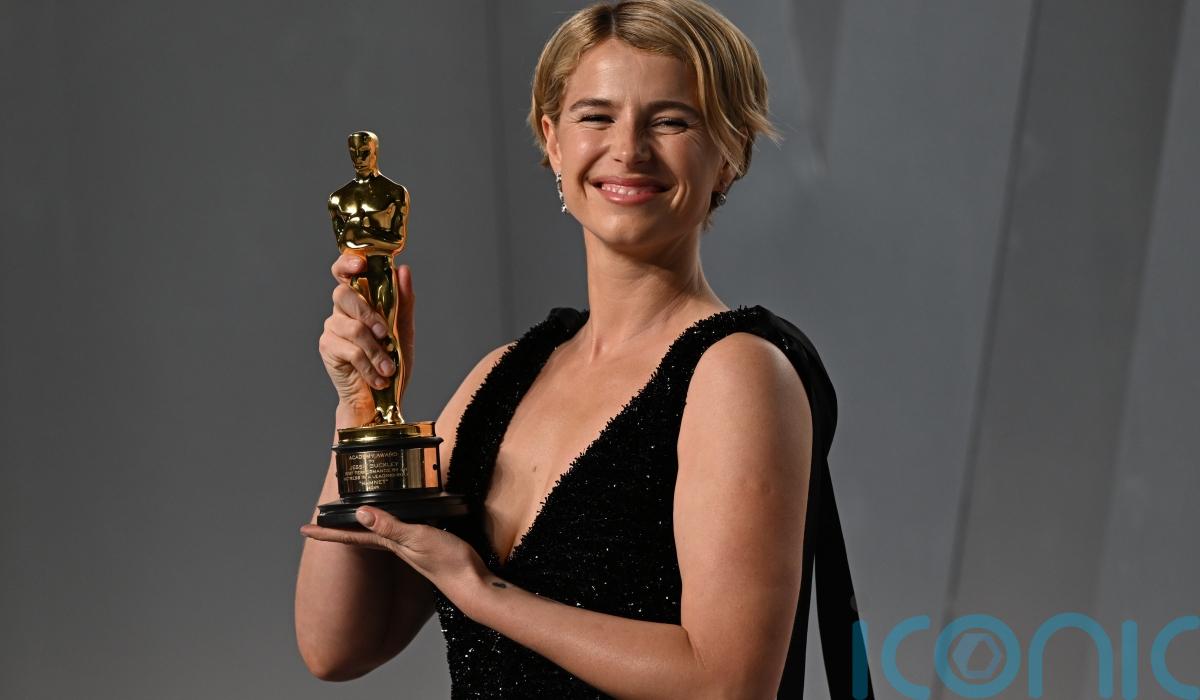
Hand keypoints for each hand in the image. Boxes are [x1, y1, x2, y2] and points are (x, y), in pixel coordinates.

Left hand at [300, 507, 487, 611]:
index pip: (350, 537)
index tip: (303, 529)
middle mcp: (395, 547)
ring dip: (362, 524)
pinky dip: (389, 522)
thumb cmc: (447, 562)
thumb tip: (360, 512)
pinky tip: (395, 519)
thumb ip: (391, 526)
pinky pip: (398, 531)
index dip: (326, 532)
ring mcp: (410, 548)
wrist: (472, 583)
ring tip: (351, 515)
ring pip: (377, 533)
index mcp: (389, 544)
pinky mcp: (425, 545)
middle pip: (359, 535)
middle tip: (322, 519)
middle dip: (340, 527)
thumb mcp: (418, 538)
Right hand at [318, 254, 415, 412]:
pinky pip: (350, 350)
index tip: (360, 264)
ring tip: (389, 368)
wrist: (381, 399)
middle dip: (368, 313)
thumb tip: (403, 270)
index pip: (345, 272)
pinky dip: (369, 366)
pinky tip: (379, 378)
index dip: (348, 263)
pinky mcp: (328, 348)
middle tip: (386, 334)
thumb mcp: (404, 332)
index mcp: (361, 299)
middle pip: (343, 294)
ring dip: (376, 351)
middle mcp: (342, 310)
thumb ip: (403, 302)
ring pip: (353, 328)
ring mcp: (332, 328)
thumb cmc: (392, 362)